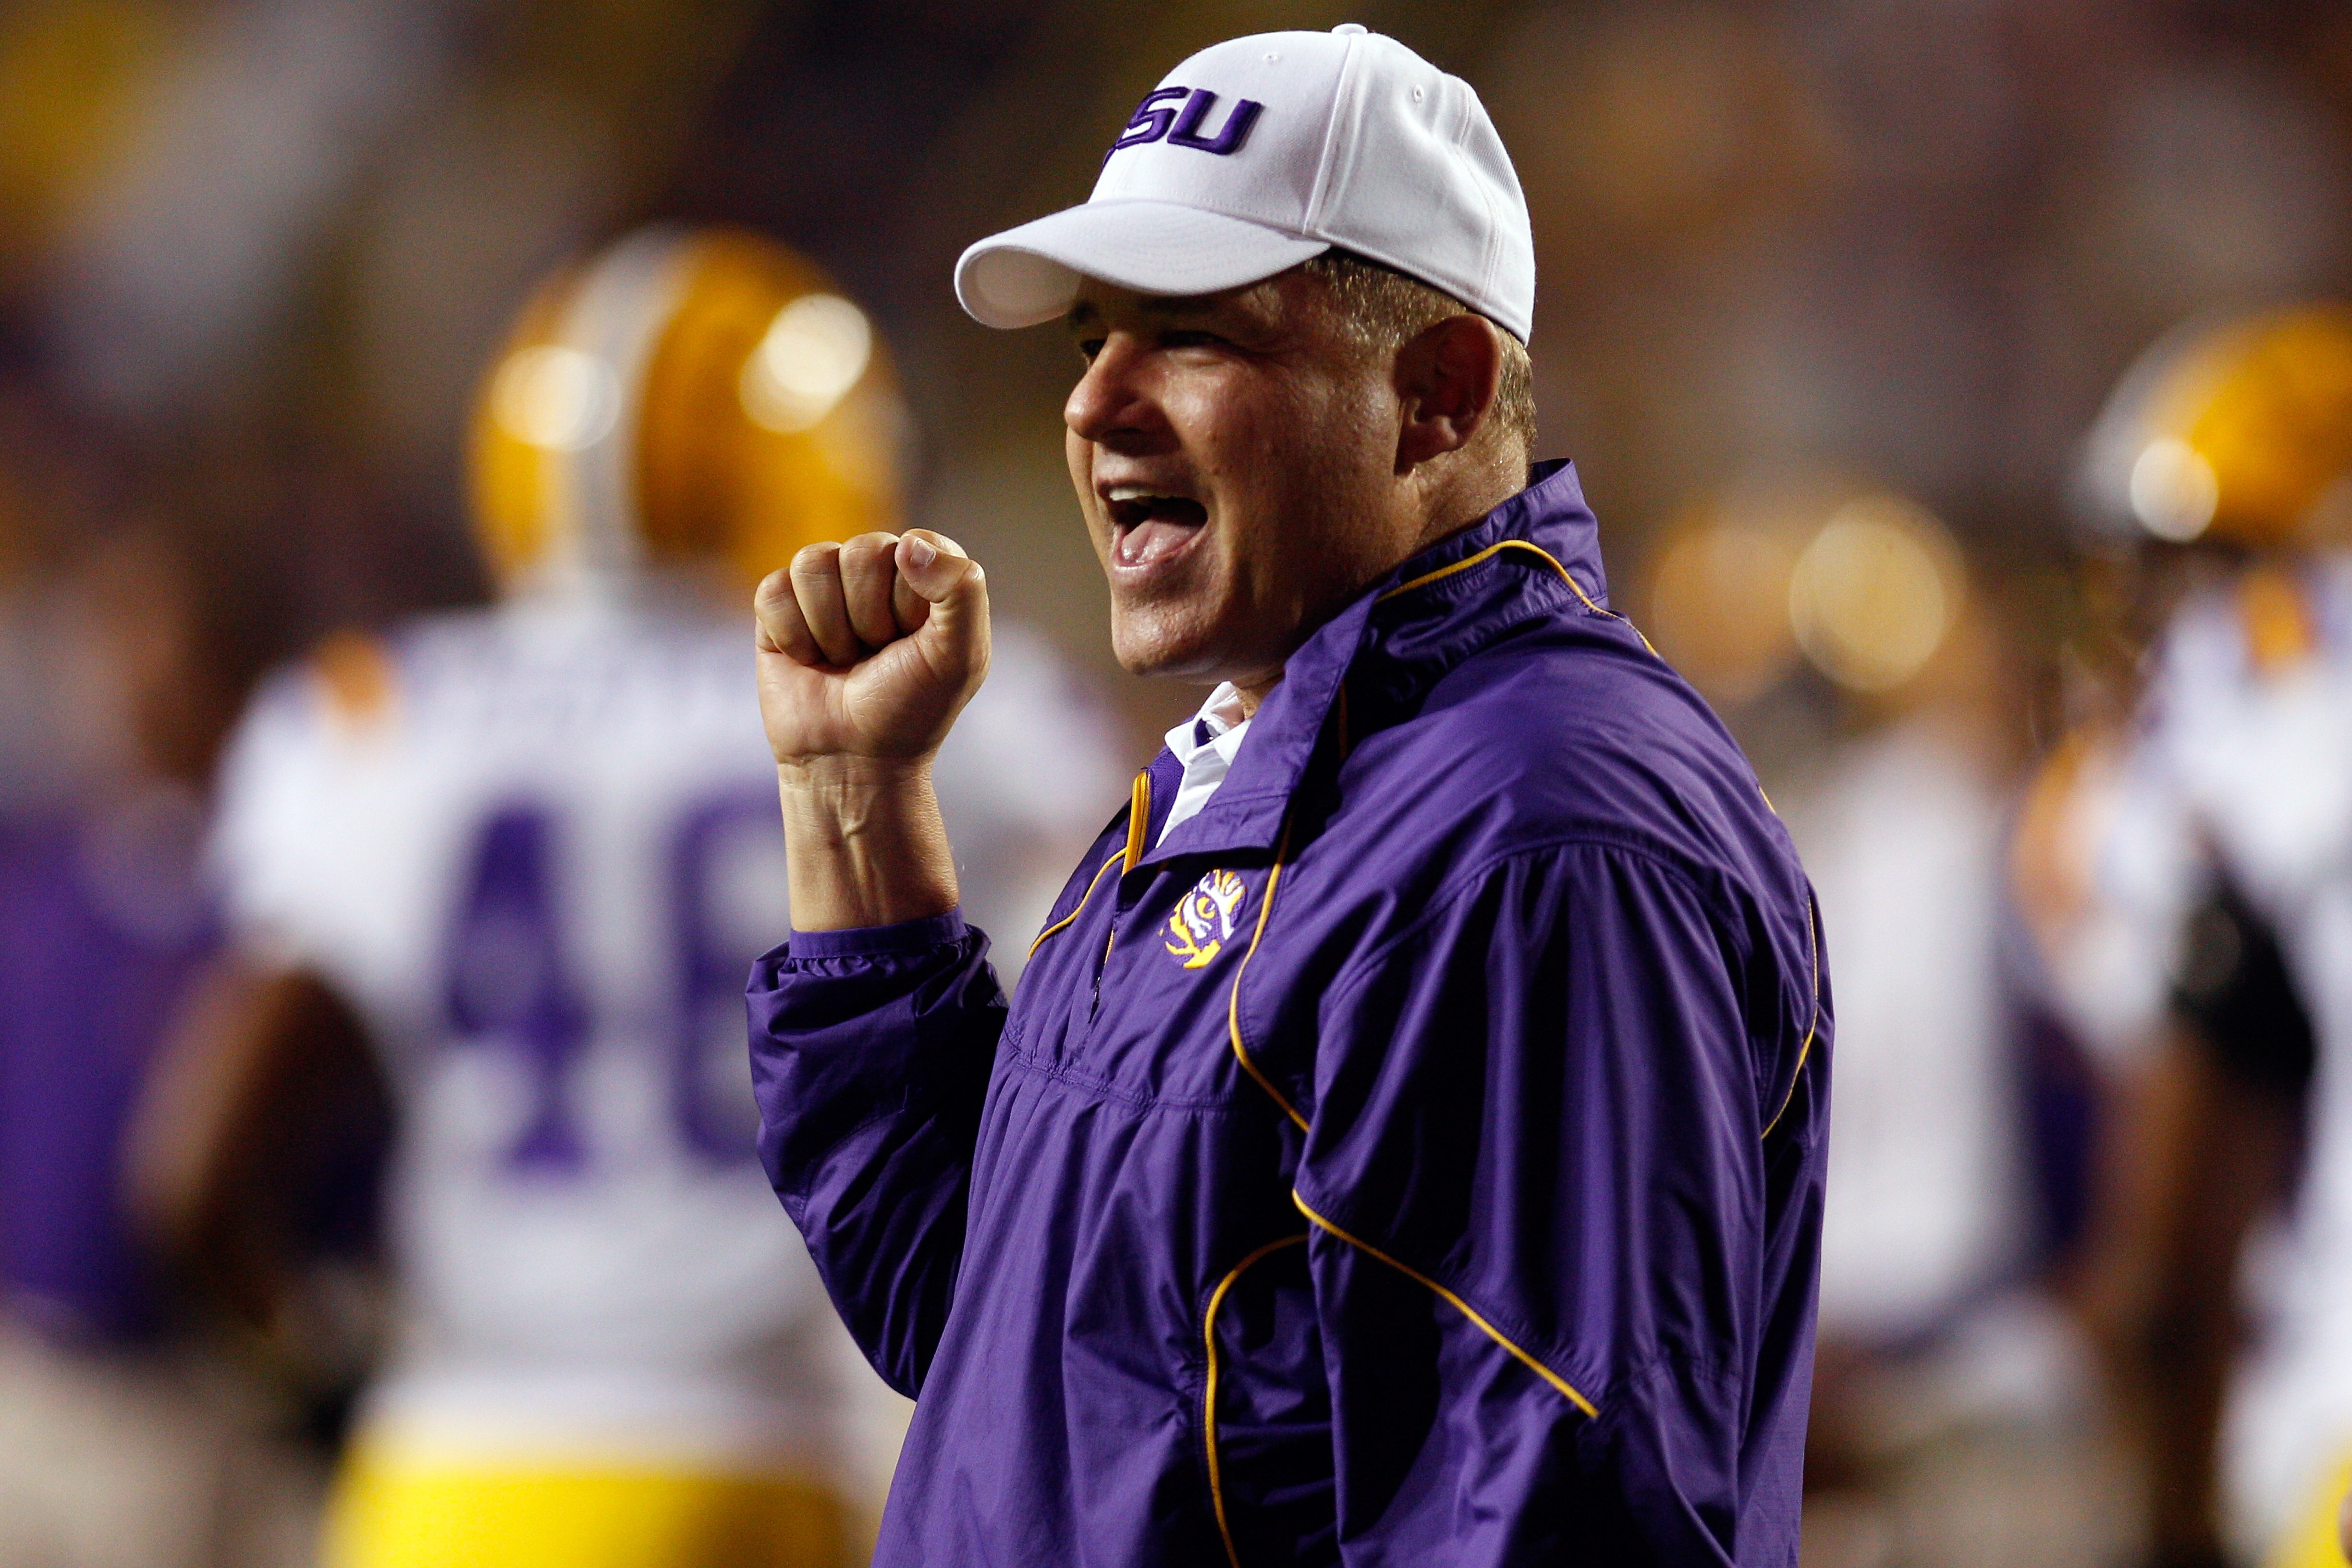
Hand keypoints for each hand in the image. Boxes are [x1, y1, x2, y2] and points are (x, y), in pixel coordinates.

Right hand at [754, 530, 989, 779]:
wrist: (852, 760)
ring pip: (813, 563)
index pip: (913, 547)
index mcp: (924, 574)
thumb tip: (909, 543)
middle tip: (876, 654)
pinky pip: (775, 591)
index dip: (910, 601)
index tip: (912, 641)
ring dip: (830, 628)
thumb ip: (962, 589)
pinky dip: (792, 636)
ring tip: (842, 660)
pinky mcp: (779, 607)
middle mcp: (875, 571)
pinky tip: (807, 660)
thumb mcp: (961, 656)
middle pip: (861, 551)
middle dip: (869, 617)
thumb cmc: (911, 707)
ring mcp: (824, 586)